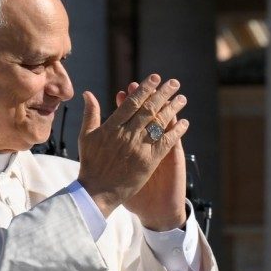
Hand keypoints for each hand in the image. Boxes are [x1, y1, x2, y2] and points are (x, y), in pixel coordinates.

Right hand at [77, 74, 189, 219]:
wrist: (97, 192)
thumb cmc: (90, 164)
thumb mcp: (86, 136)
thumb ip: (90, 114)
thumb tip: (88, 93)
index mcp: (112, 127)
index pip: (132, 103)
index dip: (144, 89)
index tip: (155, 78)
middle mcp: (126, 134)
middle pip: (149, 109)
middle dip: (163, 94)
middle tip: (174, 83)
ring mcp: (138, 147)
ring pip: (159, 123)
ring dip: (172, 109)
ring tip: (182, 98)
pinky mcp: (149, 161)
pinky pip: (165, 142)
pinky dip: (176, 132)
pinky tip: (184, 122)